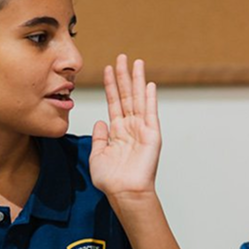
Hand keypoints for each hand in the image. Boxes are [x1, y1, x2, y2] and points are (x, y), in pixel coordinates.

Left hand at [90, 54, 160, 203]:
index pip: (113, 102)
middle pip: (126, 95)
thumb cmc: (110, 180)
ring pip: (138, 99)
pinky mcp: (152, 135)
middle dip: (123, 76)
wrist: (124, 192)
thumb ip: (98, 138)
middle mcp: (130, 127)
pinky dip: (150, 98)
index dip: (111, 85)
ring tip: (136, 62)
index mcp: (116, 131)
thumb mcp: (97, 155)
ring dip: (137, 81)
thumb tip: (99, 122)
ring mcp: (142, 129)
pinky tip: (149, 84)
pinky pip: (150, 113)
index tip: (107, 68)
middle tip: (122, 57)